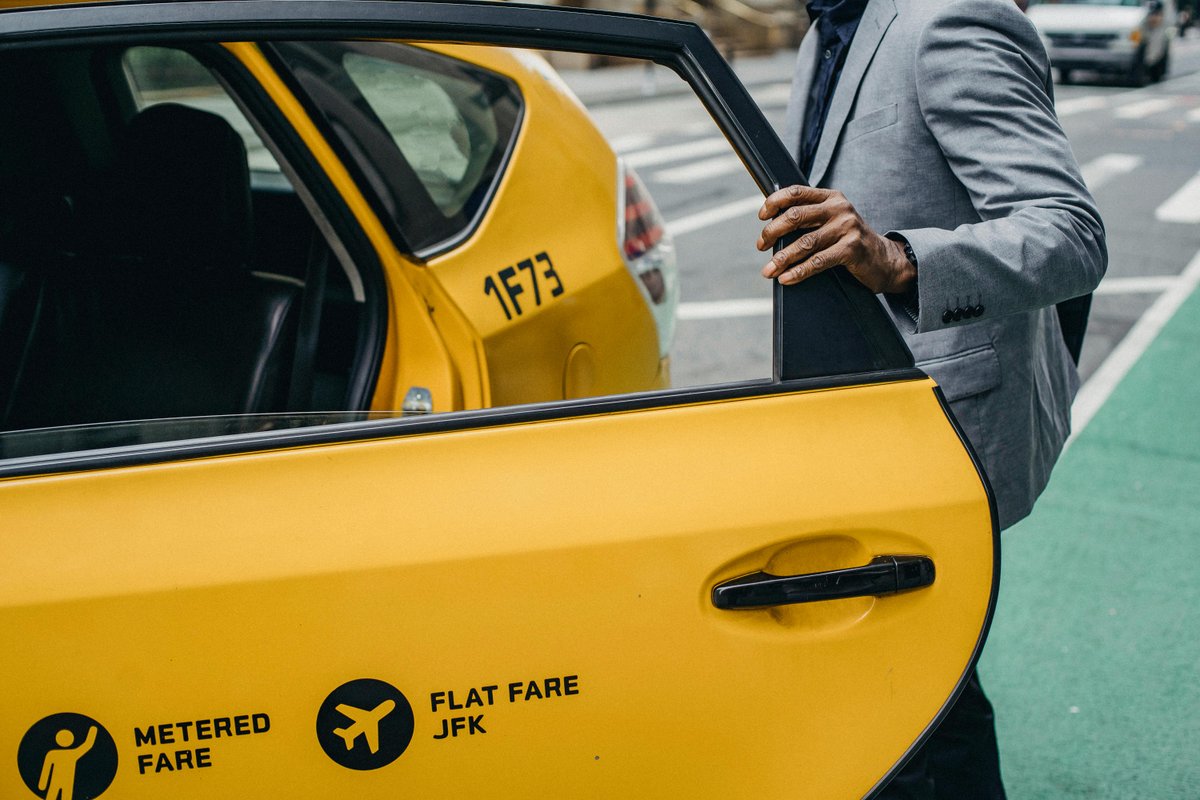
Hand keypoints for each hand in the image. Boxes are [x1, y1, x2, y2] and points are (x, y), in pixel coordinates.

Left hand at [756, 185, 915, 293]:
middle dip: (773, 232)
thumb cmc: (849, 241)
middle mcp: (839, 208)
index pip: (796, 192)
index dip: (774, 202)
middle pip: (795, 216)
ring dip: (781, 258)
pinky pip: (817, 261)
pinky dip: (798, 272)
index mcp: (831, 197)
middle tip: (761, 245)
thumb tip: (771, 229)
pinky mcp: (851, 248)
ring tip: (768, 270)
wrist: (884, 259)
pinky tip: (786, 278)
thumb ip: (809, 219)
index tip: (762, 216)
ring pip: (804, 242)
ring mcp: (846, 227)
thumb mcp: (832, 222)